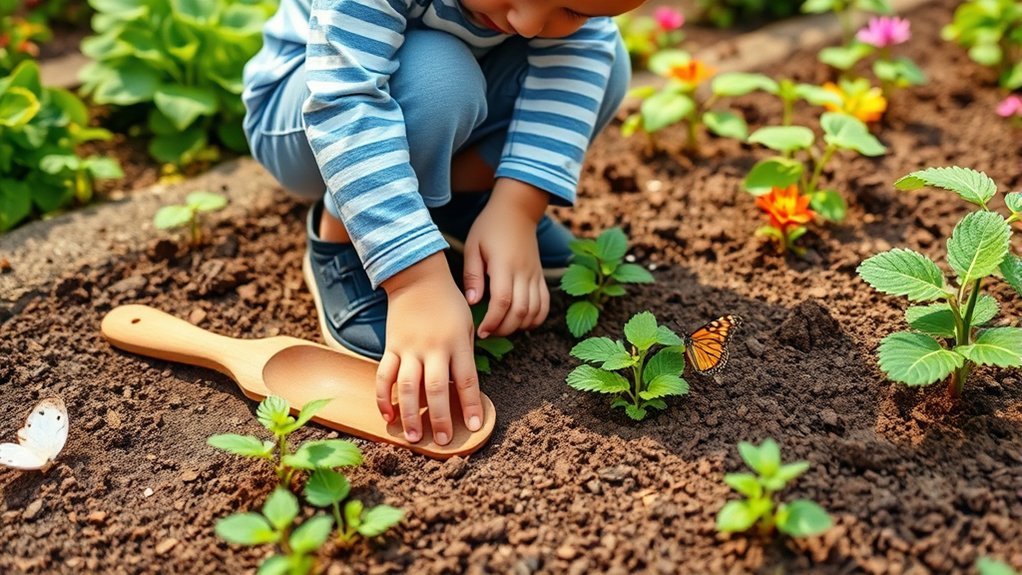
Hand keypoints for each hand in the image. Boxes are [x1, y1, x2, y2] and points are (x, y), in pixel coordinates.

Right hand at [377, 253, 482, 444]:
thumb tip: (464, 390)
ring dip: (409, 414)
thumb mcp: (466, 325)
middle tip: (443, 441)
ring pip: (407, 386)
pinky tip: (387, 415)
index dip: (470, 405)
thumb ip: (465, 356)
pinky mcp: (391, 347)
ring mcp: (409, 348)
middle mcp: (433, 348)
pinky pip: (384, 375)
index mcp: (457, 343)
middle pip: (436, 389)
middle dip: (440, 418)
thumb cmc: (448, 303)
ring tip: (414, 437)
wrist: (417, 277)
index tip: (473, 426)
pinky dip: (383, 397)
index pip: (466, 380)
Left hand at [463, 178, 549, 338]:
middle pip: (520, 311)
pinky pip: (545, 304)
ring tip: (501, 328)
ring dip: (519, 326)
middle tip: (488, 332)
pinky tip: (522, 323)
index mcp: (504, 265)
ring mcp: (535, 275)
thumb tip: (472, 302)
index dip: (493, 321)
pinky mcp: (541, 277)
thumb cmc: (490, 227)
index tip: (481, 331)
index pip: (502, 301)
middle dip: (504, 329)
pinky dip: (536, 319)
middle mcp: (523, 272)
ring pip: (535, 311)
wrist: (518, 210)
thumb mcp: (473, 246)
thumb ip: (473, 275)